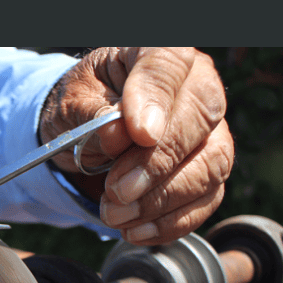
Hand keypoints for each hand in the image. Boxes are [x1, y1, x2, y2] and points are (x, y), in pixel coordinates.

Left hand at [40, 47, 231, 244]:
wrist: (87, 130)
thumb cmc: (84, 104)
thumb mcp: (72, 101)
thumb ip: (92, 115)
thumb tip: (116, 137)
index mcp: (158, 52)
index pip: (167, 65)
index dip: (155, 99)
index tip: (138, 134)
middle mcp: (195, 84)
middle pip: (199, 119)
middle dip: (158, 163)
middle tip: (118, 190)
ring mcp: (209, 128)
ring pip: (211, 165)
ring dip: (162, 199)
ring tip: (115, 214)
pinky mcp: (209, 168)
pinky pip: (206, 199)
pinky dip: (171, 222)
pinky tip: (137, 230)